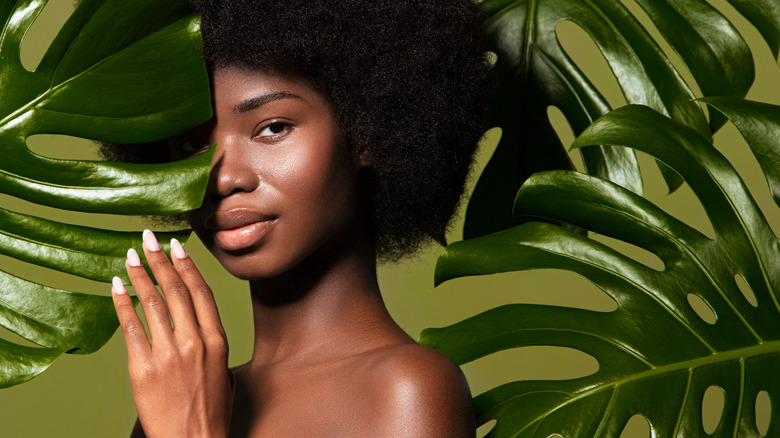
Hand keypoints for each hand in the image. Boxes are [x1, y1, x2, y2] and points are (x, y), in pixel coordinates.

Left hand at [112, 230, 234, 437]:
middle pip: (176, 290)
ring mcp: (168, 354)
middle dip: (161, 260)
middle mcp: (195, 342)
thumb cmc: (211, 414)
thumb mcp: (226, 375)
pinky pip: (131, 328)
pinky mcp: (143, 369)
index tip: (177, 247)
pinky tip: (118, 286)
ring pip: (153, 303)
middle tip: (149, 238)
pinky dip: (123, 303)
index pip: (201, 292)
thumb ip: (214, 348)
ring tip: (131, 255)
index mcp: (218, 341)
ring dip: (141, 274)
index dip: (188, 266)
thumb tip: (202, 331)